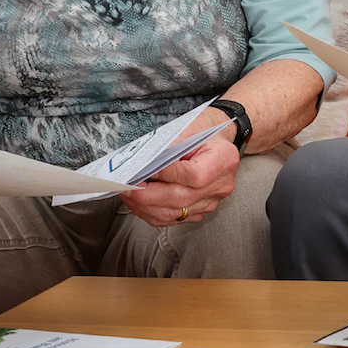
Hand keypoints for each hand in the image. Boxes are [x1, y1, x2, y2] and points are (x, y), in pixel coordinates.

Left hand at [121, 134, 239, 227]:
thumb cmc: (201, 131)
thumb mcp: (187, 130)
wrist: (215, 142)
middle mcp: (220, 185)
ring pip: (174, 213)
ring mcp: (211, 201)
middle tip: (124, 186)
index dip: (165, 175)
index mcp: (223, 160)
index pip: (193, 175)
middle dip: (146, 194)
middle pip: (180, 198)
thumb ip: (167, 148)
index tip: (142, 171)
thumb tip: (141, 165)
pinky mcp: (200, 211)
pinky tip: (138, 202)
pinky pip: (173, 218)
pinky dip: (152, 211)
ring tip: (126, 194)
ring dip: (145, 206)